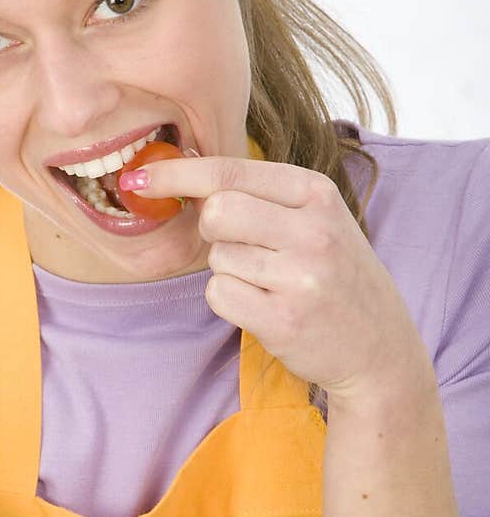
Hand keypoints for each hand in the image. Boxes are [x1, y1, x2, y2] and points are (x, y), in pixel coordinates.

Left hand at [123, 152, 431, 407]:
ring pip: (217, 258)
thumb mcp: (317, 219)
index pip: (230, 172)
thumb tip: (180, 171)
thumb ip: (260, 195)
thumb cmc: (335, 275)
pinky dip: (231, 300)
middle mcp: (314, 231)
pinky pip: (219, 295)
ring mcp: (301, 277)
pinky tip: (266, 306)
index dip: (177, 174)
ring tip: (271, 283)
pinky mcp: (284, 319)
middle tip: (241, 246)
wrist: (377, 345)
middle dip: (212, 229)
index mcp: (318, 194)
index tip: (139, 178)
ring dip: (230, 271)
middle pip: (217, 211)